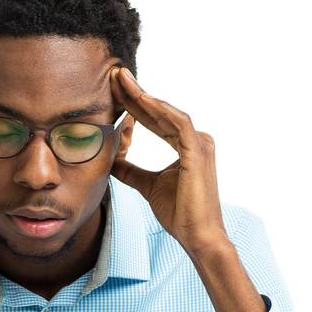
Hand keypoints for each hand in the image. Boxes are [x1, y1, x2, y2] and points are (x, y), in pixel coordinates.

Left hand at [109, 67, 228, 254]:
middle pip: (161, 111)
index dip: (134, 105)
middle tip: (114, 74)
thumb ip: (131, 170)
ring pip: (167, 113)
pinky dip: (159, 111)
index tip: (114, 90)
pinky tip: (141, 100)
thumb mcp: (147, 186)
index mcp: (186, 145)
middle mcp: (196, 139)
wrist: (197, 236)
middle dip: (136, 93)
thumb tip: (112, 161)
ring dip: (144, 96)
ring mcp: (200, 143)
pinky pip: (178, 123)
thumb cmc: (178, 213)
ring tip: (122, 81)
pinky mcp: (198, 152)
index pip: (156, 120)